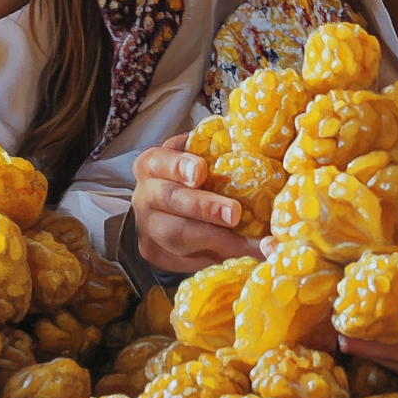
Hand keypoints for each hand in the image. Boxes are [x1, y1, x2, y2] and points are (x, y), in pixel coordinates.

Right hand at [132, 134, 262, 271]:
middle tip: (235, 213)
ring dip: (219, 241)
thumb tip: (246, 135)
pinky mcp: (158, 256)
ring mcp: (148, 230)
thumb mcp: (197, 152)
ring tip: (253, 245)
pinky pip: (187, 262)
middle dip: (204, 208)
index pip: (159, 162)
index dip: (179, 166)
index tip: (202, 171)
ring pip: (178, 238)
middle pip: (170, 202)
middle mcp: (144, 197)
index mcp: (152, 165)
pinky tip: (248, 257)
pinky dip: (221, 259)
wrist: (168, 207)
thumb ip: (214, 145)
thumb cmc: (193, 174)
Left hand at [338, 249, 397, 388]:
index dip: (360, 335)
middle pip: (385, 354)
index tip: (333, 319)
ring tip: (344, 302)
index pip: (390, 349)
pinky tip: (379, 309)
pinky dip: (390, 333)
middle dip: (358, 332)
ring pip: (394, 353)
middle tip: (330, 302)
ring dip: (372, 332)